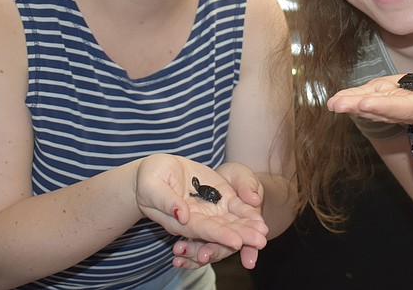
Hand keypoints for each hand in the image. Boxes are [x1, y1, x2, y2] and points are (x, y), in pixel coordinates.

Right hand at [134, 155, 268, 263]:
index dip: (220, 236)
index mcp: (179, 221)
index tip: (237, 242)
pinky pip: (234, 207)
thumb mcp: (152, 186)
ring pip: (231, 221)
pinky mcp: (218, 196)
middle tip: (260, 241)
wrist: (156, 171)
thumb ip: (166, 201)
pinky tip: (259, 217)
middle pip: (221, 230)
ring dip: (248, 227)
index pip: (202, 230)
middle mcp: (197, 219)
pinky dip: (247, 213)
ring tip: (264, 232)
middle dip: (241, 236)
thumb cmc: (148, 179)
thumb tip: (182, 214)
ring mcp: (209, 209)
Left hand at [326, 68, 412, 129]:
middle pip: (383, 108)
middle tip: (337, 104)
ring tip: (333, 103)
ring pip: (372, 104)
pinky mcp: (389, 98)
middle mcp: (410, 109)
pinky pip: (370, 98)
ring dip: (352, 104)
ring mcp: (397, 105)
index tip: (366, 104)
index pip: (407, 107)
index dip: (386, 106)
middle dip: (360, 106)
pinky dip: (354, 98)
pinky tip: (337, 99)